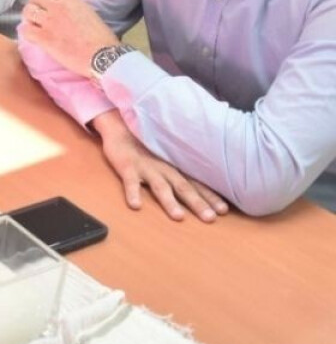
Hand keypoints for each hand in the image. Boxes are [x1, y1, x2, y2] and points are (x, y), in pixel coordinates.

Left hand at [20, 0, 118, 77]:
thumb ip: (75, 8)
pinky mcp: (44, 37)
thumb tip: (69, 11)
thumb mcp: (90, 13)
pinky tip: (31, 37)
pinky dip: (26, 32)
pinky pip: (25, 30)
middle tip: (36, 15)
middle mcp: (58, 7)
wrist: (101, 56)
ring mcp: (49, 21)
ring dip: (28, 18)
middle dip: (34, 5)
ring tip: (32, 25)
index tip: (47, 5)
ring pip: (28, 12)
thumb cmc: (102, 38)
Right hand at [92, 110, 228, 222]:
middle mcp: (164, 168)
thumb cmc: (145, 144)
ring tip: (178, 216)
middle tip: (210, 219)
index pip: (197, 183)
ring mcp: (146, 167)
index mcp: (175, 167)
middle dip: (197, 203)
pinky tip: (135, 205)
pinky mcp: (127, 166)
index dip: (211, 197)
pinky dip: (133, 192)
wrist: (120, 125)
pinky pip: (130, 181)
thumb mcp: (166, 154)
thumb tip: (205, 186)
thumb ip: (181, 169)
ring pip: (160, 186)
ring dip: (169, 201)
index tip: (224, 211)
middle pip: (183, 187)